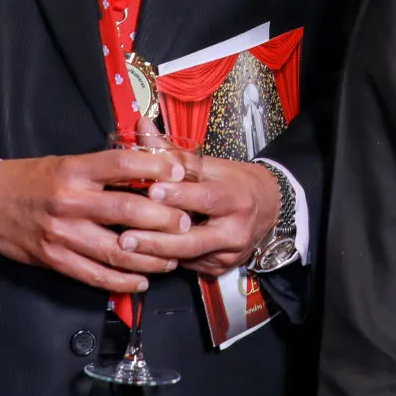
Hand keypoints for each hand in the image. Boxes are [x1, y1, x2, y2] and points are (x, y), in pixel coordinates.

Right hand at [0, 151, 192, 293]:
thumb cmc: (33, 179)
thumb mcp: (68, 162)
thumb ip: (105, 168)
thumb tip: (151, 166)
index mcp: (75, 171)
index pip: (122, 164)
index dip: (155, 168)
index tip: (179, 173)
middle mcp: (70, 201)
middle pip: (126, 210)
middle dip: (162, 219)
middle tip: (185, 223)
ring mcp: (61, 233)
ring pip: (114, 249)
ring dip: (149, 257)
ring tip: (172, 257)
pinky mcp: (53, 258)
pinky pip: (93, 274)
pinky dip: (120, 281)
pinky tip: (141, 281)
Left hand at [121, 156, 279, 277]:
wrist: (270, 207)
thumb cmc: (236, 182)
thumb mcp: (211, 164)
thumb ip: (173, 152)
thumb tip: (142, 127)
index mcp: (236, 198)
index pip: (205, 199)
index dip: (179, 196)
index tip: (152, 191)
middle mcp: (236, 229)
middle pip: (193, 240)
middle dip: (156, 240)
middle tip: (125, 237)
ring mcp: (229, 253)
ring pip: (188, 257)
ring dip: (155, 253)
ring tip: (126, 247)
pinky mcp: (222, 268)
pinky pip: (190, 266)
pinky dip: (167, 259)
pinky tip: (145, 255)